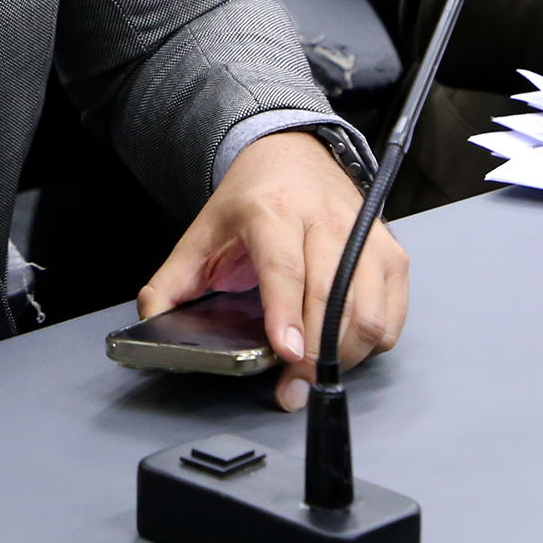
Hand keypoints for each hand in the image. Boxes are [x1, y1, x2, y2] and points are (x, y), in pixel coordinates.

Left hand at [138, 130, 407, 412]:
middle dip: (314, 353)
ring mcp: (364, 235)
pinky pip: (391, 314)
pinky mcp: (391, 252)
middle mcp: (324, 219)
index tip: (286, 353)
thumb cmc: (248, 201)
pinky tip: (342, 345)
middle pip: (331, 296)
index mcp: (271, 211)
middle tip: (292, 385)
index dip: (287, 313)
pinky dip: (372, 341)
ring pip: (368, 310)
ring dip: (344, 353)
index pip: (284, 267)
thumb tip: (151, 321)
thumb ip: (171, 282)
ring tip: (313, 369)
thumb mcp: (200, 235)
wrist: (290, 156)